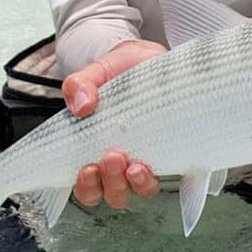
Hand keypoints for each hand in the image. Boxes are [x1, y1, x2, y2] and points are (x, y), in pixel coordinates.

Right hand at [63, 39, 165, 208]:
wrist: (148, 57)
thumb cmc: (118, 72)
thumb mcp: (94, 73)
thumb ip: (78, 85)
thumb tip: (79, 106)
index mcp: (97, 150)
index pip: (88, 187)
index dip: (87, 187)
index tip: (88, 168)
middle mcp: (123, 160)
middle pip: (114, 194)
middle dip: (111, 183)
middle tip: (111, 158)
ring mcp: (149, 157)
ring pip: (142, 190)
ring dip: (137, 184)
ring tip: (135, 166)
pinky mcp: (173, 148)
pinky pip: (173, 172)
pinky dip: (165, 171)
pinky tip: (162, 160)